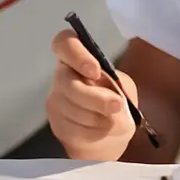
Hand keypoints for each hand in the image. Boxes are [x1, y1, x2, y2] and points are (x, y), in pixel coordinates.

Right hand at [46, 28, 137, 161]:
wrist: (111, 136)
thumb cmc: (116, 102)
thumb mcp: (123, 88)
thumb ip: (116, 86)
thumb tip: (110, 95)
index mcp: (78, 58)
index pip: (64, 43)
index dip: (77, 55)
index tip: (95, 71)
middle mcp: (62, 76)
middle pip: (66, 82)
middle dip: (94, 97)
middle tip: (117, 106)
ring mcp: (56, 101)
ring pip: (71, 108)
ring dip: (98, 117)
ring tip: (114, 121)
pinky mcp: (56, 125)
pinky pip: (74, 128)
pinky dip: (94, 132)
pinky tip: (103, 131)